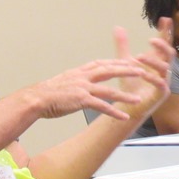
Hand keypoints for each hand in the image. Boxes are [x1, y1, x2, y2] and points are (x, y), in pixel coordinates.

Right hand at [20, 58, 146, 120]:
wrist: (36, 98)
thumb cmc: (46, 93)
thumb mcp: (62, 82)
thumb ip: (73, 81)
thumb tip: (78, 83)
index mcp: (78, 72)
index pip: (100, 64)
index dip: (114, 62)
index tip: (126, 61)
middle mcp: (82, 77)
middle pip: (109, 71)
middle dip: (126, 70)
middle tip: (141, 71)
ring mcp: (83, 88)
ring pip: (109, 91)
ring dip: (125, 96)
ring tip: (138, 99)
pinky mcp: (81, 101)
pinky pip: (102, 107)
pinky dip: (114, 112)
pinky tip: (124, 116)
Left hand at [113, 17, 174, 116]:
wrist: (127, 104)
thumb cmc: (130, 84)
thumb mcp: (125, 61)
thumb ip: (123, 45)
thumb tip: (118, 27)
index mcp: (156, 60)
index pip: (164, 43)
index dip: (165, 31)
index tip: (165, 19)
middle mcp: (163, 70)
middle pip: (169, 53)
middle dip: (164, 45)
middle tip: (152, 39)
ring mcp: (164, 81)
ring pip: (166, 68)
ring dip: (153, 61)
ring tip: (139, 56)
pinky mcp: (161, 94)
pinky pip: (161, 84)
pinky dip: (152, 78)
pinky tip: (143, 73)